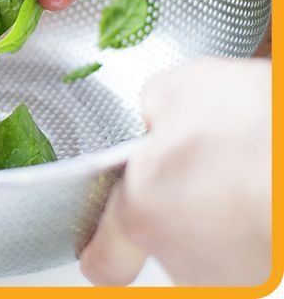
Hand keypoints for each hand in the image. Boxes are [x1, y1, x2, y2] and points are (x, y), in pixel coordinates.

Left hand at [79, 58, 270, 286]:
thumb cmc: (257, 125)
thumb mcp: (179, 88)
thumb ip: (147, 109)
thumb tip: (150, 119)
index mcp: (144, 210)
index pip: (103, 263)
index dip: (101, 253)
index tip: (100, 249)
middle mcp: (185, 256)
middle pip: (164, 237)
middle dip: (176, 202)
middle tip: (203, 164)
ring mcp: (236, 275)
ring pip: (210, 243)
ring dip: (219, 210)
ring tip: (241, 170)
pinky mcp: (272, 277)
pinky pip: (247, 246)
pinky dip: (252, 220)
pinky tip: (261, 187)